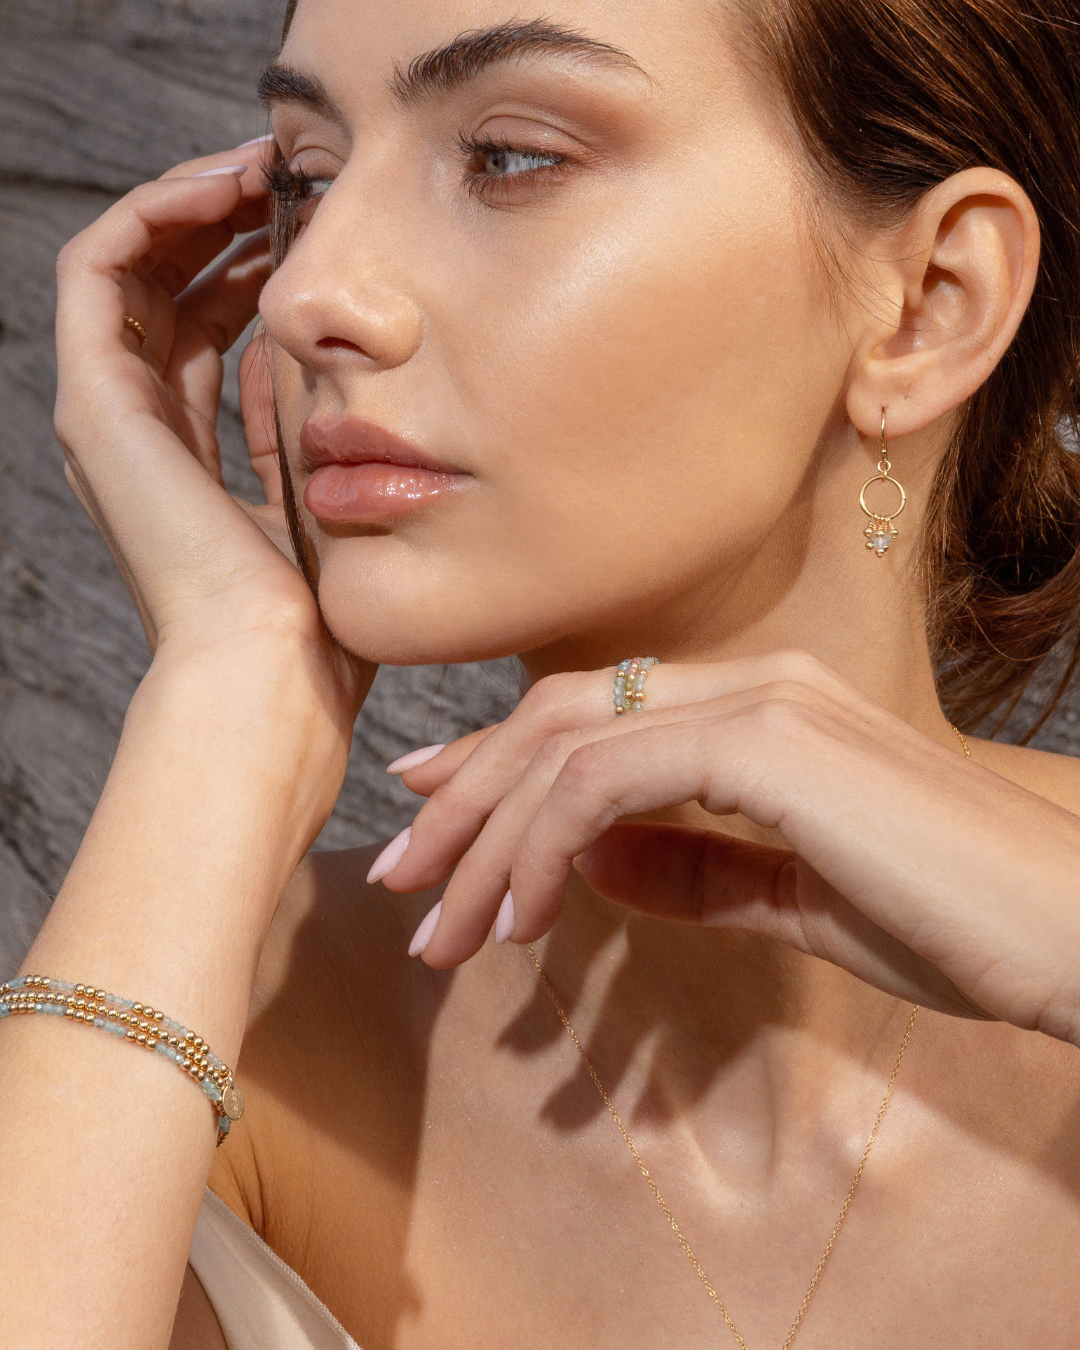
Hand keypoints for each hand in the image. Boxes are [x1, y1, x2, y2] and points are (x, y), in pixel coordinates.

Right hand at [53, 142, 371, 812]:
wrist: (270, 675)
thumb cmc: (313, 614)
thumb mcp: (314, 492)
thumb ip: (289, 419)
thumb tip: (291, 349)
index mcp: (184, 457)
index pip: (203, 329)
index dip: (251, 265)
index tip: (314, 225)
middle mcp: (134, 432)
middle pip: (161, 290)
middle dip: (222, 223)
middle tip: (289, 176)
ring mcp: (105, 418)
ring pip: (128, 269)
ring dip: (188, 205)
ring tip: (260, 165)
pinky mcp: (93, 405)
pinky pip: (98, 272)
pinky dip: (153, 218)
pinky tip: (224, 189)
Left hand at [381, 651, 1079, 1045]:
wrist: (1068, 931)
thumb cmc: (951, 920)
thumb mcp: (797, 898)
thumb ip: (698, 871)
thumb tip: (596, 866)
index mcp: (757, 706)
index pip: (590, 713)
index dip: (495, 762)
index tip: (428, 815)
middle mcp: (750, 682)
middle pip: (554, 716)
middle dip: (462, 799)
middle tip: (397, 878)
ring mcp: (761, 703)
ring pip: (565, 745)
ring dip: (485, 835)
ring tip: (439, 928)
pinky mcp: (771, 745)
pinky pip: (610, 779)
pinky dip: (546, 843)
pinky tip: (520, 916)